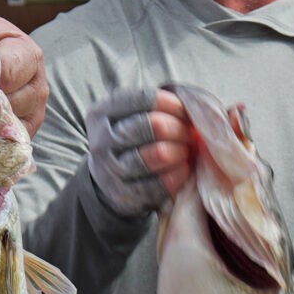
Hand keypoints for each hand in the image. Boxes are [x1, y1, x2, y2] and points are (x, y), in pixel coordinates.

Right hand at [85, 86, 191, 218]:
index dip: (173, 104)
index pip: (145, 99)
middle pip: (155, 125)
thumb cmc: (129, 140)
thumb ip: (156, 107)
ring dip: (182, 151)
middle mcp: (100, 141)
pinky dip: (179, 174)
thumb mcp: (130, 116)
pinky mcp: (123, 195)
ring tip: (186, 151)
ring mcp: (109, 170)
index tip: (184, 112)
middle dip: (180, 128)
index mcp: (100, 113)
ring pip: (161, 153)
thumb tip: (193, 109)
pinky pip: (163, 182)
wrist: (109, 179)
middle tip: (189, 134)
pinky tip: (182, 169)